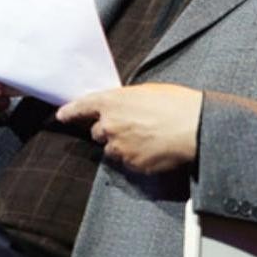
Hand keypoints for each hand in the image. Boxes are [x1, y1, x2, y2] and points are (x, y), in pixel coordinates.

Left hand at [56, 83, 202, 173]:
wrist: (195, 128)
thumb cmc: (177, 104)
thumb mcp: (147, 91)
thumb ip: (125, 100)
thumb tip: (121, 107)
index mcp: (112, 102)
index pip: (81, 107)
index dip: (70, 112)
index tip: (61, 116)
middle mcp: (109, 125)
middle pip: (98, 131)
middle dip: (110, 130)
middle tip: (133, 125)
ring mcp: (119, 147)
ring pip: (113, 149)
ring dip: (123, 145)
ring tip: (148, 137)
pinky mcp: (132, 165)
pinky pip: (128, 162)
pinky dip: (137, 157)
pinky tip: (154, 148)